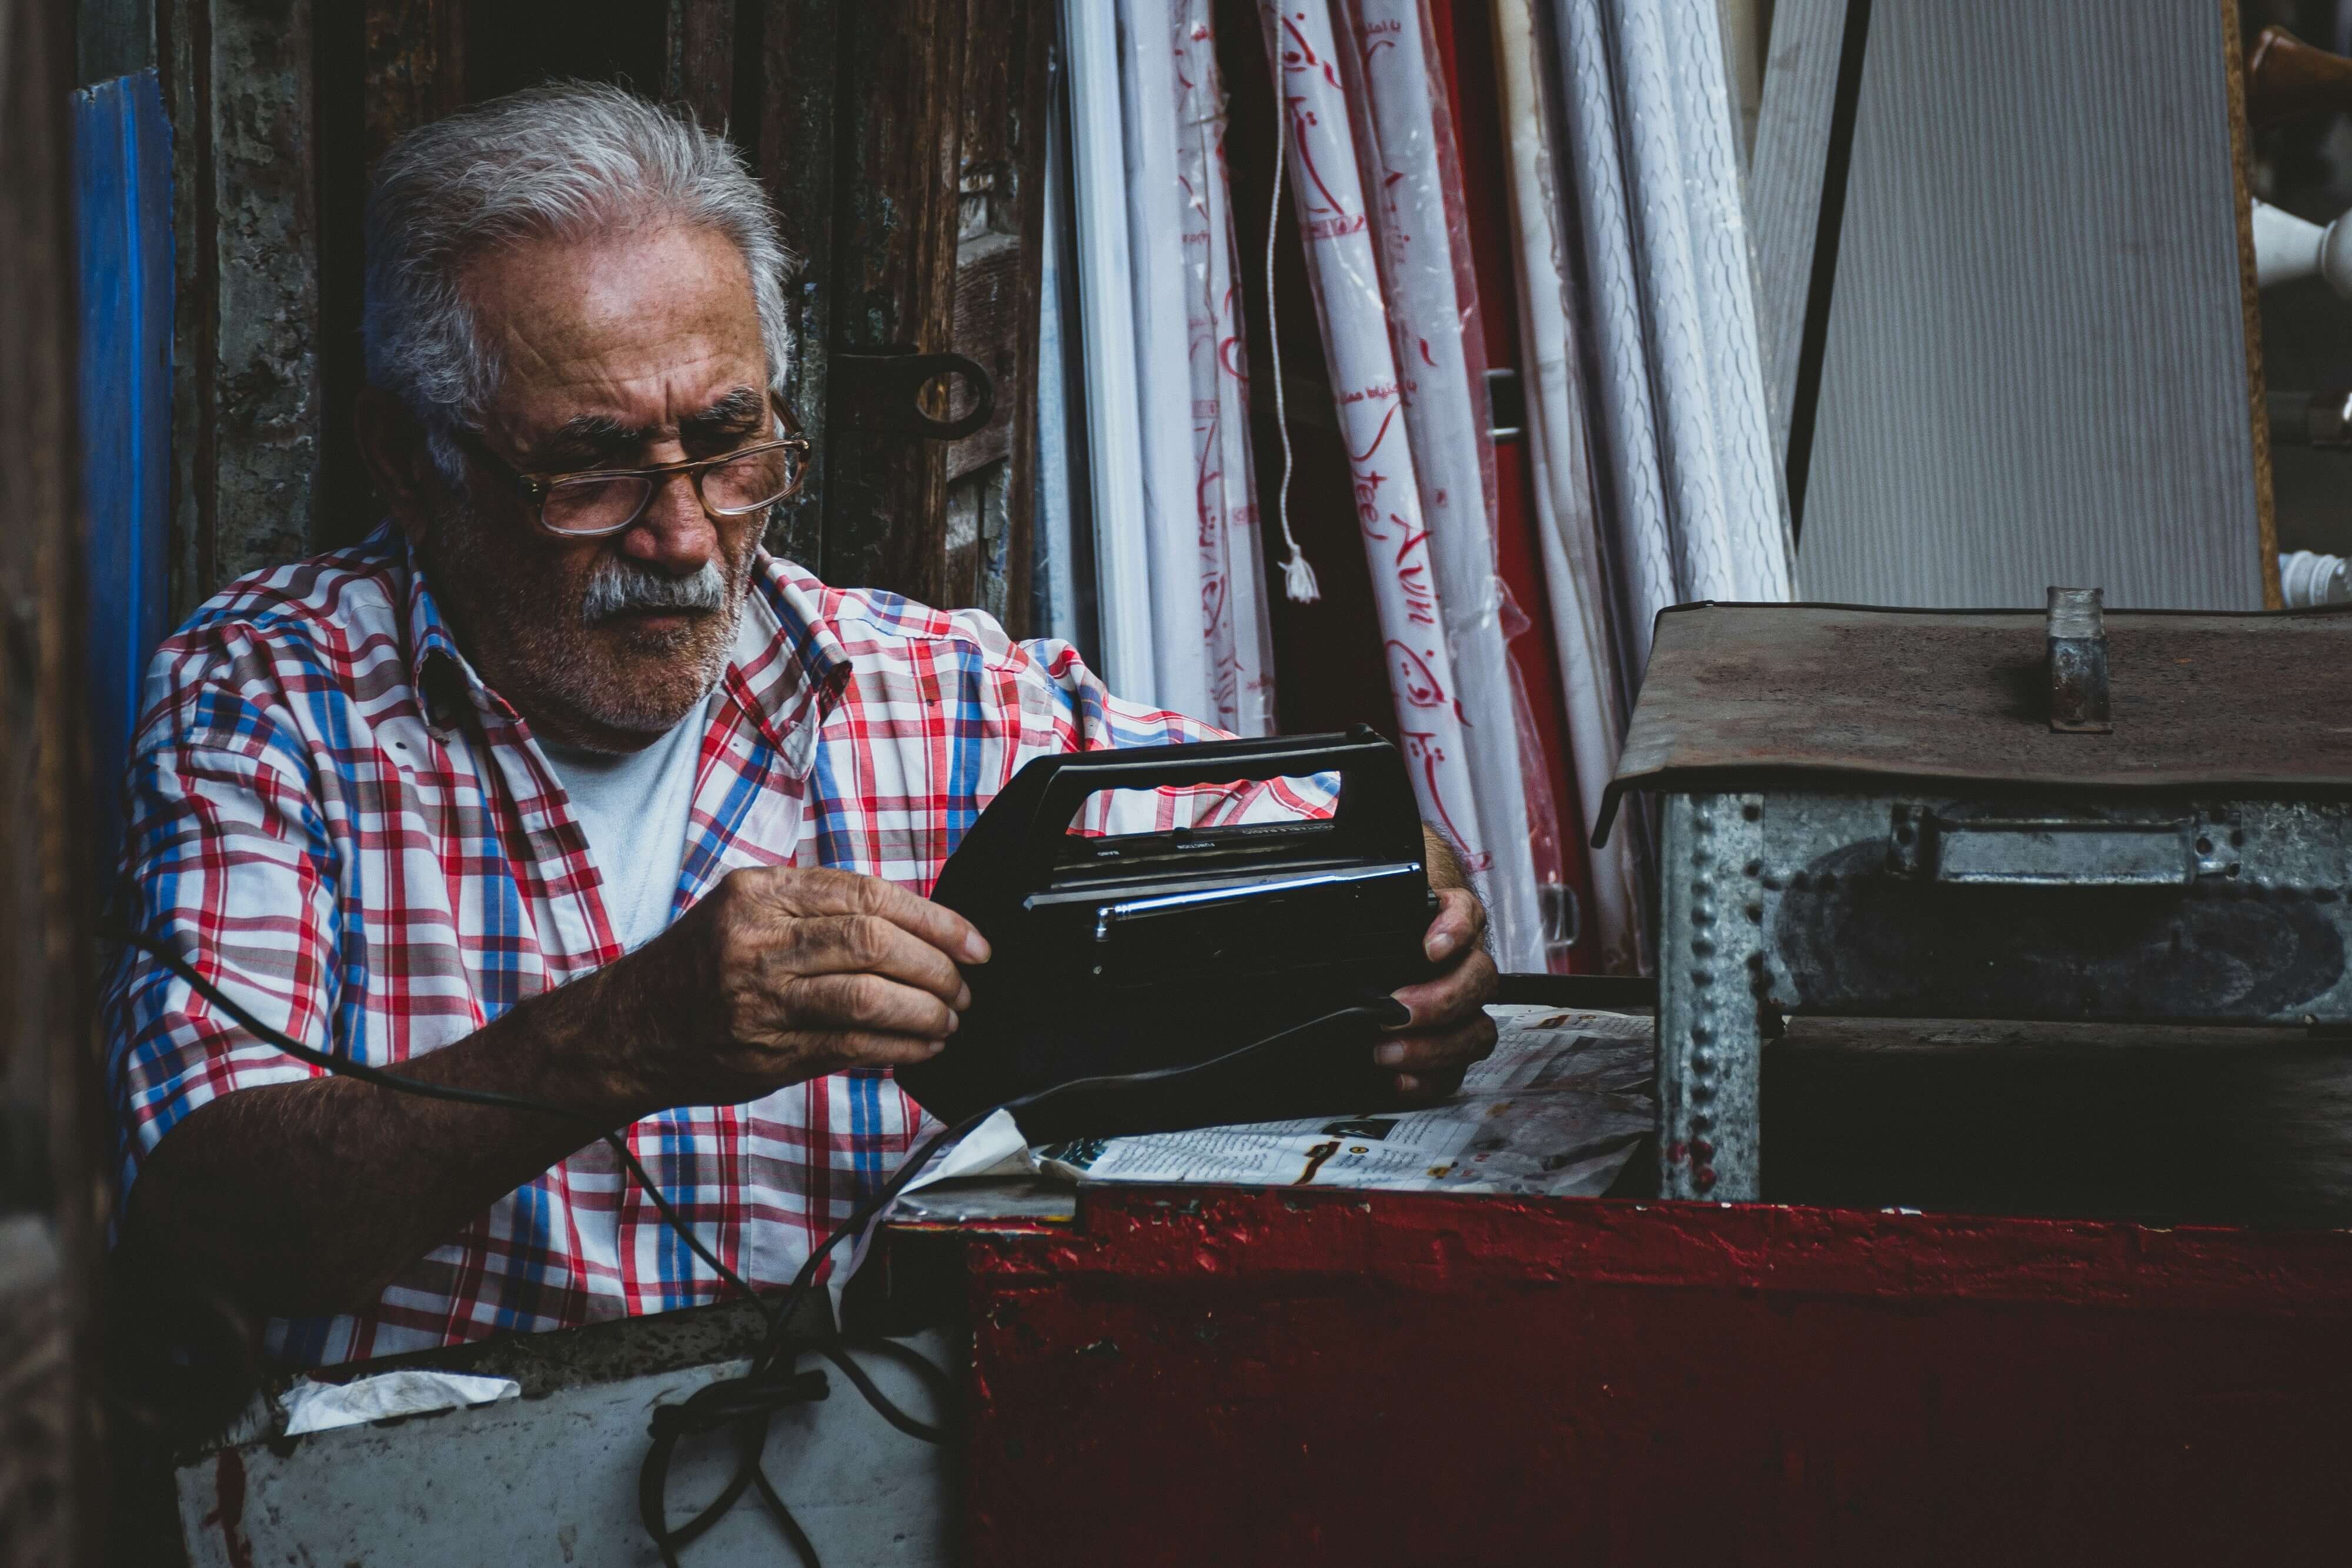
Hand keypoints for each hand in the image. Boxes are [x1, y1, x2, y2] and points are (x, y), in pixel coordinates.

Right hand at [618, 866, 989, 1108]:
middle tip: (965, 984)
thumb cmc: (700, 967)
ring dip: (926, 1010)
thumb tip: (918, 929)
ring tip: (950, 1017)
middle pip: (873, 943)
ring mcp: (759, 999)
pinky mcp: (765, 1052)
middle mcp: (757, 940)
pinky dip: (900, 1047)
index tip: (973, 941)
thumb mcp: (748, 912)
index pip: (867, 895)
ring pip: (868, 997)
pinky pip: (851, 1047)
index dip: (934, 919)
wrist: (627, 1029)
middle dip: (937, 966)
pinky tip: (923, 1046)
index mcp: (760, 894)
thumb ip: (820, 912)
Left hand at [1375, 884, 1498, 1101]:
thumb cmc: (1373, 936)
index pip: (1465, 913)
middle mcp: (1462, 964)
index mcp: (1444, 922)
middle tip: (1399, 1011)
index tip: (1431, 948)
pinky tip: (1400, 1079)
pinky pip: (1457, 1069)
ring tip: (1388, 1052)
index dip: (1455, 930)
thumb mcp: (1363, 919)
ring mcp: (1464, 1010)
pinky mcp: (1452, 1048)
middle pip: (1478, 978)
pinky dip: (1429, 1079)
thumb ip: (1361, 919)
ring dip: (1435, 1047)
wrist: (1370, 959)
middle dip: (1441, 1000)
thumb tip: (1321, 925)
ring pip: (1476, 1030)